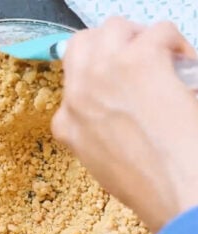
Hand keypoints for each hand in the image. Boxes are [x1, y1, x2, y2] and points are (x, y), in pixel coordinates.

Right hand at [52, 17, 197, 231]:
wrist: (168, 190)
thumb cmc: (138, 184)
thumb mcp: (96, 162)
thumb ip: (89, 133)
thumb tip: (106, 113)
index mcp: (65, 121)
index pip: (70, 85)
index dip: (96, 79)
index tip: (116, 84)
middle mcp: (78, 91)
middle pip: (83, 44)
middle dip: (108, 47)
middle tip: (133, 59)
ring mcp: (104, 72)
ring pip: (114, 28)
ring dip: (136, 38)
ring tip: (157, 57)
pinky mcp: (138, 59)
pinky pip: (158, 32)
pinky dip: (174, 44)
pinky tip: (183, 65)